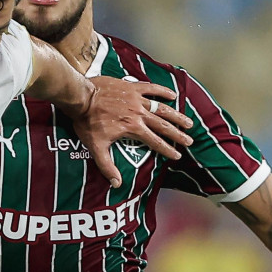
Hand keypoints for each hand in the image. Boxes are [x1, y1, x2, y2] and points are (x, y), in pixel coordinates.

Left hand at [72, 77, 192, 186]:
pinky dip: (163, 91)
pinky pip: (151, 88)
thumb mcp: (96, 147)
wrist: (81, 97)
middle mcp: (139, 114)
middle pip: (163, 126)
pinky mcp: (132, 87)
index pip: (155, 142)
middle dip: (177, 134)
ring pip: (162, 108)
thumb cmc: (87, 122)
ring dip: (176, 115)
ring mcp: (137, 99)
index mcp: (133, 128)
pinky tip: (173, 95)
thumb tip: (117, 184)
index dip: (167, 150)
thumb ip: (107, 166)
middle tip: (189, 141)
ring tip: (188, 122)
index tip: (177, 156)